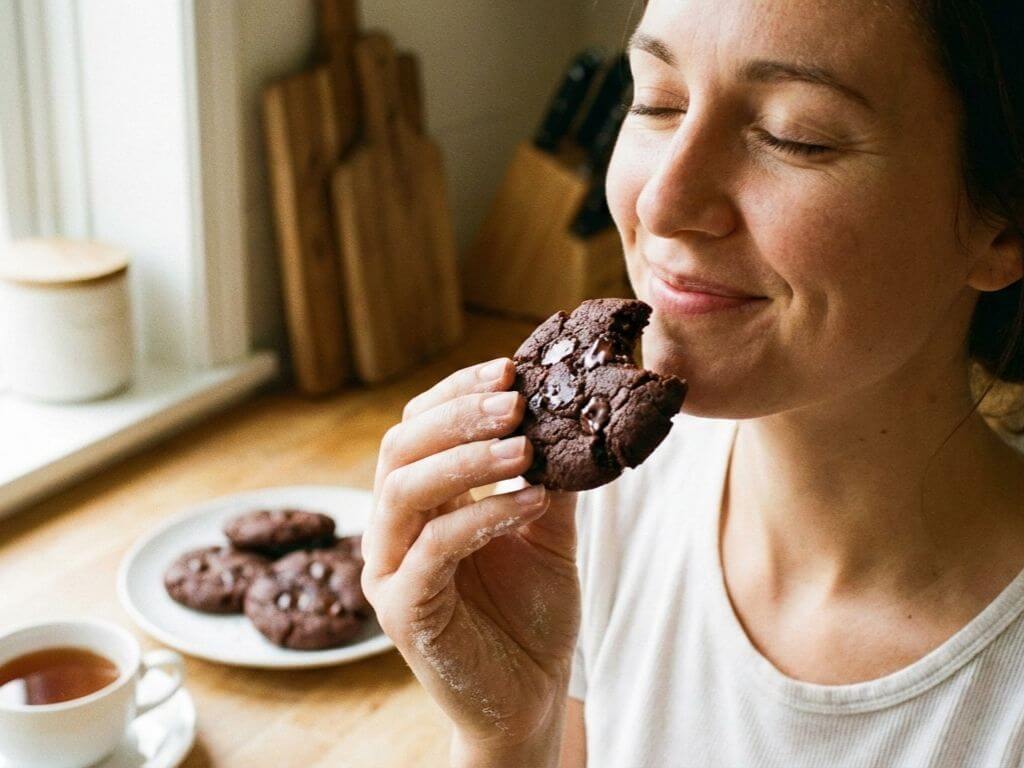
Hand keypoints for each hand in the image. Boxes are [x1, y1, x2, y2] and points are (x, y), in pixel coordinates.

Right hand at [361, 358, 580, 749]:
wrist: (529, 696)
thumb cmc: (530, 615)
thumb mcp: (544, 531)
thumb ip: (543, 478)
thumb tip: (566, 413)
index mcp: (421, 505)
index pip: (418, 428)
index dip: (456, 392)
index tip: (508, 368)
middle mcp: (395, 530)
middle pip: (400, 448)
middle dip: (457, 415)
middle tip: (514, 400)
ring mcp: (391, 570)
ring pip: (404, 490)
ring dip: (466, 459)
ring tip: (523, 448)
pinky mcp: (402, 610)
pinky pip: (433, 547)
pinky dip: (482, 514)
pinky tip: (530, 502)